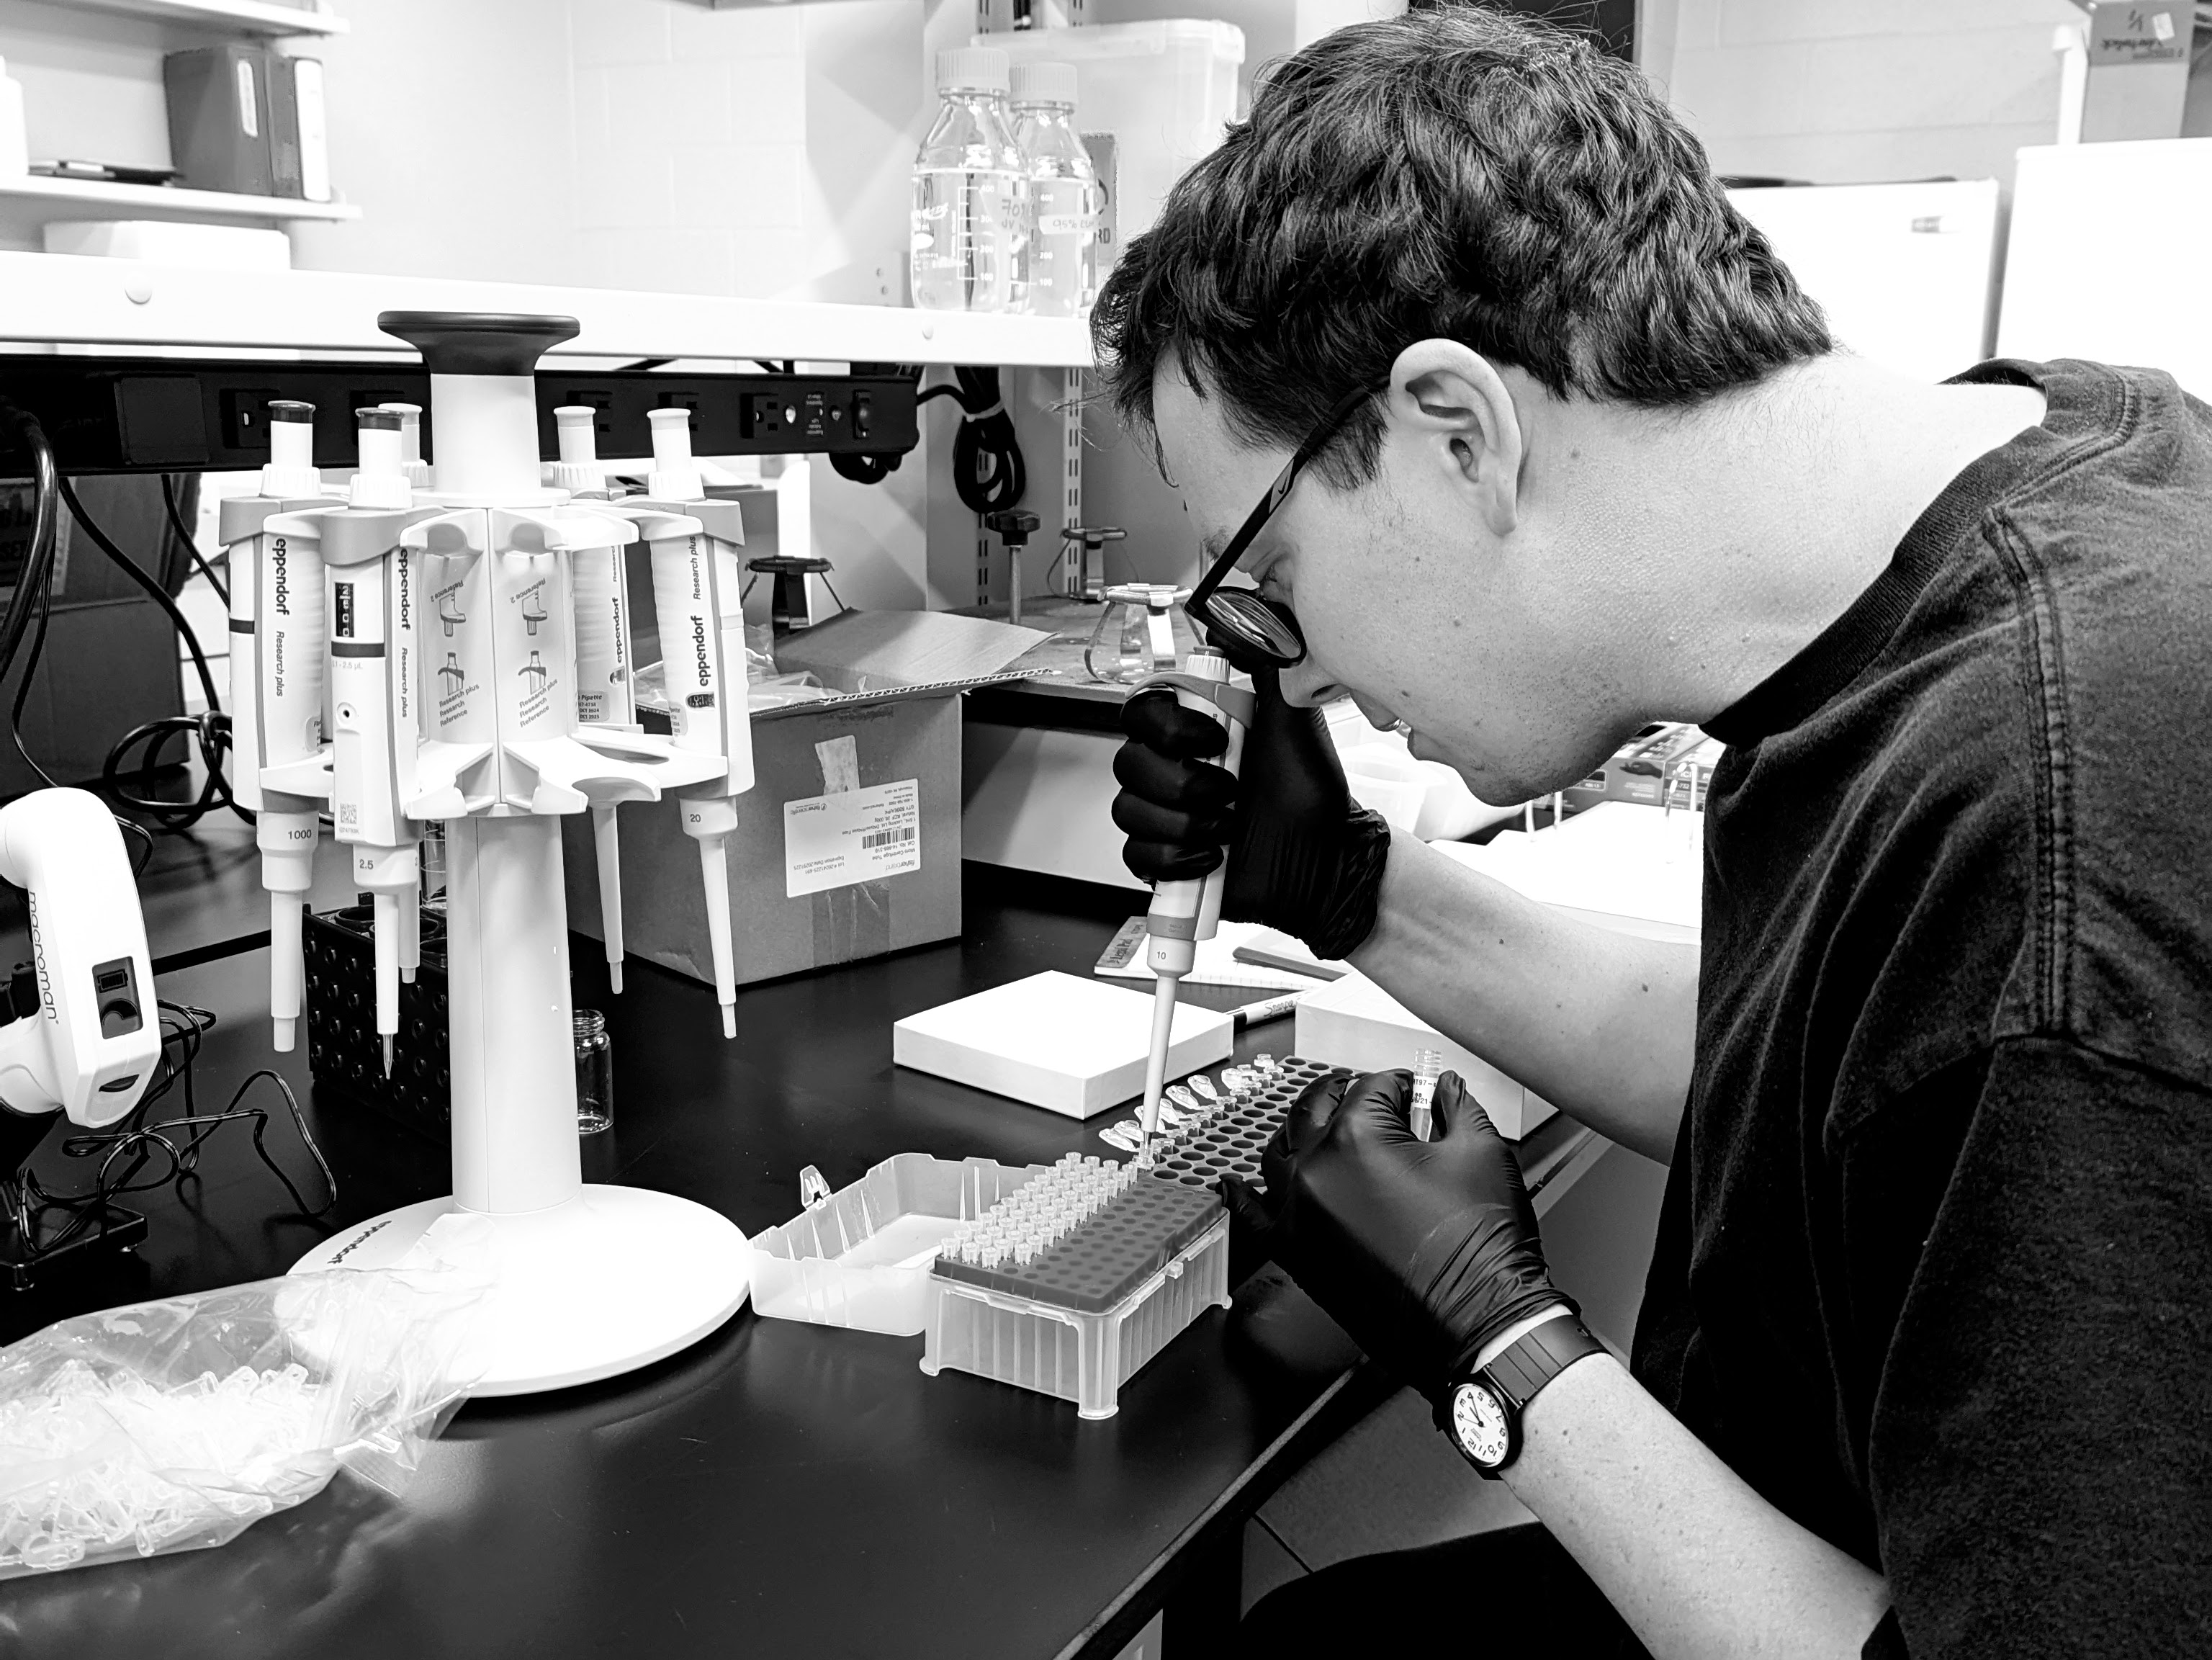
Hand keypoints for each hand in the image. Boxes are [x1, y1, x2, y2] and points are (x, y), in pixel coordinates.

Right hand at [1111, 663, 1391, 960]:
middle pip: (1128, 764)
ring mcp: (1165, 816)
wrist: (1326, 857)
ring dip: (1185, 822)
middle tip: (1230, 790)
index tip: (1215, 739)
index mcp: (1193, 732)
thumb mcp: (1292, 721)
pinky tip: (1212, 854)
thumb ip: (1265, 666)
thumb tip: (1236, 626)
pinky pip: (1138, 857)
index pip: (1141, 713)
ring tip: (1228, 824)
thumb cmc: (1311, 794)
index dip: (1168, 728)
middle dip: (1182, 783)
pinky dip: (1176, 859)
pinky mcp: (1165, 860)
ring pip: (1130, 811)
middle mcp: (1172, 770)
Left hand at [1224, 1069, 1572, 1405]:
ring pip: (1279, 1152)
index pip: (1372, 1086)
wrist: (1476, 1324)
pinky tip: (1236, 1183)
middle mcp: (1315, 1170)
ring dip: (1300, 1131)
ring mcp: (1298, 1213)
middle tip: (1371, 1096)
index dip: (1401, 1084)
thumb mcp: (1481, 1152)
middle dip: (1346, 1093)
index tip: (1414, 1092)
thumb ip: (1457, 1105)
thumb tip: (1444, 1089)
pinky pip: (1252, 1217)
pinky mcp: (1294, 1252)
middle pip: (1316, 1108)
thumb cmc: (1478, 1250)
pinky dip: (1242, 1196)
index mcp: (1358, 1137)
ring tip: (1320, 1124)